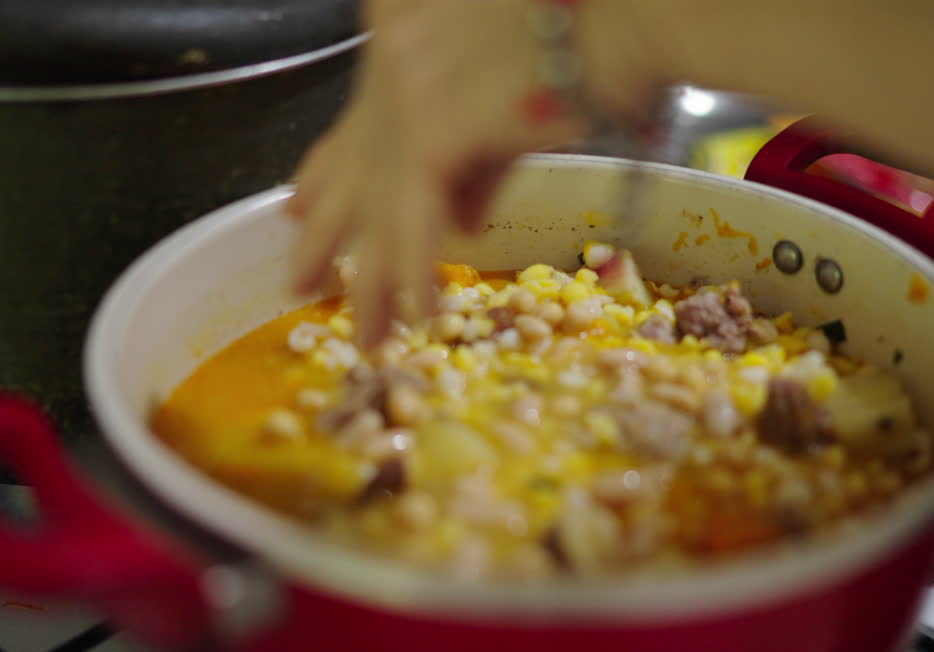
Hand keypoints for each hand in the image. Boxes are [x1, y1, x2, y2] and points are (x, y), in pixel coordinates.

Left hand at [285, 0, 659, 347]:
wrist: (633, 17)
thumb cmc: (601, 48)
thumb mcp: (523, 107)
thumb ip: (481, 163)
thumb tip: (464, 222)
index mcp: (411, 42)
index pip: (359, 121)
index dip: (327, 172)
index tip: (301, 206)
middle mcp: (398, 59)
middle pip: (357, 167)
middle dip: (326, 233)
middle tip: (300, 281)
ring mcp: (410, 91)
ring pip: (382, 204)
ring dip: (376, 280)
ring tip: (370, 337)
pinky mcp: (435, 126)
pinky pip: (416, 219)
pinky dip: (417, 274)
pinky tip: (418, 316)